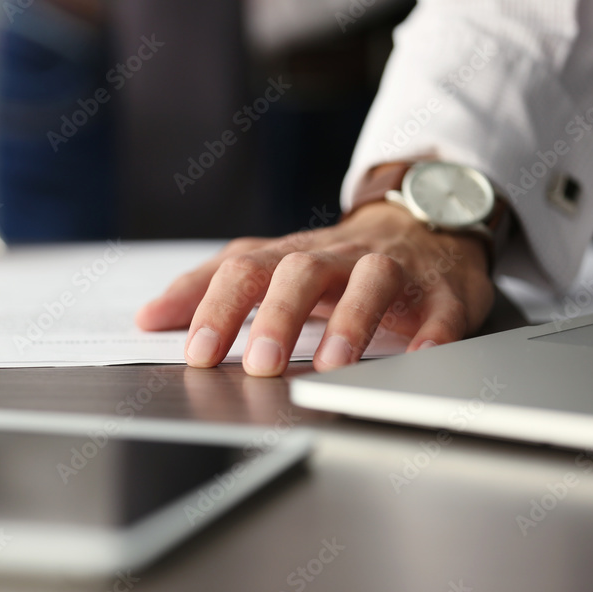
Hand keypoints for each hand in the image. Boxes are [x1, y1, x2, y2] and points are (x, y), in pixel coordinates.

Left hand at [136, 201, 494, 376]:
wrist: (422, 226)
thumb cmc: (333, 260)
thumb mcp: (269, 266)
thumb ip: (209, 288)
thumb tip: (149, 317)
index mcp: (290, 256)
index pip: (245, 271)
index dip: (218, 309)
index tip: (196, 352)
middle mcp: (337, 258)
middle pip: (302, 271)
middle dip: (279, 316)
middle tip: (260, 364)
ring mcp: (393, 271)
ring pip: (372, 280)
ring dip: (353, 322)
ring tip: (335, 365)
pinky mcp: (443, 291)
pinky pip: (442, 309)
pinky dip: (433, 333)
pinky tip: (420, 357)